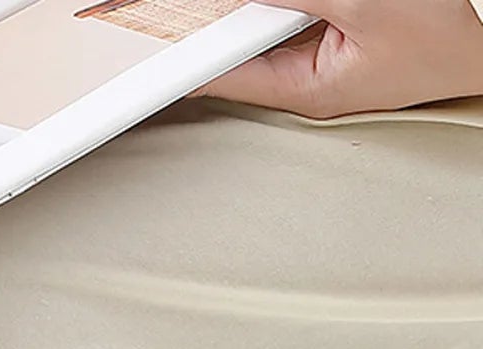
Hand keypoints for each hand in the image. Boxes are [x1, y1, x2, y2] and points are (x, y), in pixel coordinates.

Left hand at [188, 0, 482, 116]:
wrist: (480, 49)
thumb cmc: (436, 42)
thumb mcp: (363, 6)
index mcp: (301, 92)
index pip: (222, 73)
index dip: (182, 56)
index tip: (147, 42)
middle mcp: (299, 78)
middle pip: (238, 40)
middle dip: (227, 16)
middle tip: (213, 7)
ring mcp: (312, 54)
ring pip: (262, 19)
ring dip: (261, 8)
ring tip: (314, 11)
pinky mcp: (326, 31)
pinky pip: (289, 11)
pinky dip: (287, 5)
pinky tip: (307, 6)